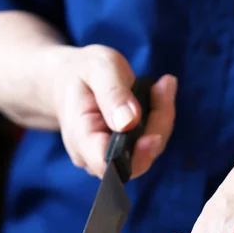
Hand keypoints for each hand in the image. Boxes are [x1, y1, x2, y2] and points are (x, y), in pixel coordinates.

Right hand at [51, 44, 176, 177]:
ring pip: (149, 151)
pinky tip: (160, 94)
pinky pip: (151, 143)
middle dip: (158, 125)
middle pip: (138, 160)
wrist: (69, 81)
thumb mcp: (96, 68)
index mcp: (81, 139)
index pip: (108, 164)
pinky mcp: (127, 152)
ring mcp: (112, 158)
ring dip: (162, 119)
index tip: (153, 136)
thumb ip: (113, 93)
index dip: (134, 157)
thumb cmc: (82, 74)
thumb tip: (130, 121)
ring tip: (163, 85)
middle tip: (164, 87)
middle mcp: (95, 157)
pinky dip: (159, 119)